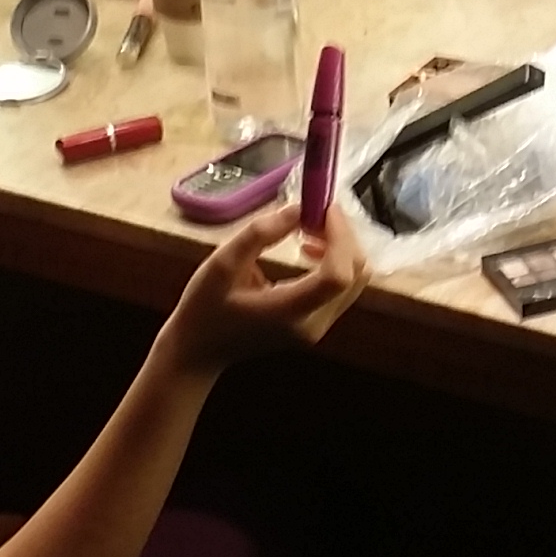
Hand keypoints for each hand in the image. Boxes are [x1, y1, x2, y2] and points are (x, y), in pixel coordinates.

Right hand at [156, 202, 371, 378]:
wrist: (200, 349)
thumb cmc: (205, 308)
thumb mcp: (221, 264)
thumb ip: (259, 234)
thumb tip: (298, 209)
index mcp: (289, 312)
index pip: (338, 275)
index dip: (340, 236)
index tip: (323, 207)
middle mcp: (313, 324)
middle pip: (355, 273)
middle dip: (342, 235)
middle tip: (315, 210)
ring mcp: (319, 327)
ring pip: (355, 278)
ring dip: (340, 245)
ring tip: (309, 226)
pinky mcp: (318, 322)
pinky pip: (342, 286)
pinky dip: (335, 259)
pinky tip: (309, 247)